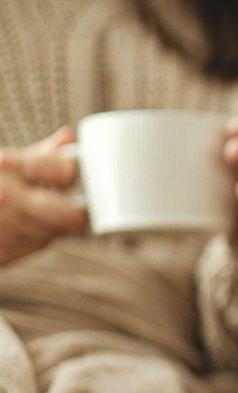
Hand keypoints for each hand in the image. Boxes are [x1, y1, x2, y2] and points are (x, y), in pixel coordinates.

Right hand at [0, 128, 87, 265]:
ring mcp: (4, 231)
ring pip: (54, 233)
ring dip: (53, 224)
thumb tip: (70, 137)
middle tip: (70, 201)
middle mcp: (7, 201)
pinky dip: (34, 236)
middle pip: (72, 215)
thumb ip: (38, 154)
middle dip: (76, 208)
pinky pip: (35, 246)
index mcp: (6, 169)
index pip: (65, 172)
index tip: (74, 171)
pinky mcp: (2, 255)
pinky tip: (18, 224)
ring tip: (33, 210)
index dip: (75, 171)